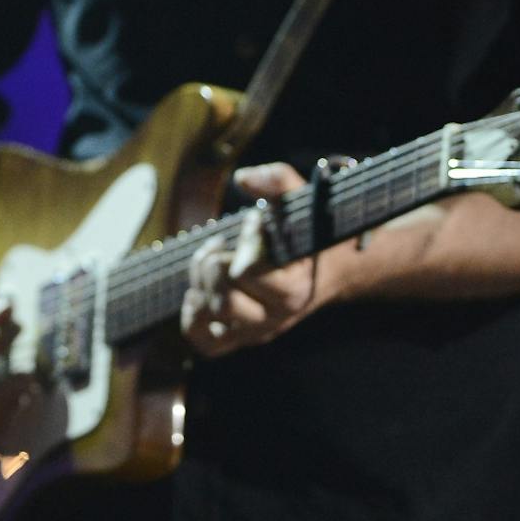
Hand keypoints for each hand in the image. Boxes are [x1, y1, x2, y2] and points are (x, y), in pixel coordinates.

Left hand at [181, 163, 326, 357]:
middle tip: (225, 242)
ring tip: (213, 261)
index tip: (256, 221)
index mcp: (292, 290)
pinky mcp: (240, 334)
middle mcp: (273, 317)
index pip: (246, 273)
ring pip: (209, 315)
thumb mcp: (300, 199)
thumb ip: (277, 180)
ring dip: (200, 282)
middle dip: (213, 263)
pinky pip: (204, 341)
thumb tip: (243, 178)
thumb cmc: (308, 229)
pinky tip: (199, 290)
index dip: (243, 241)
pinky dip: (192, 317)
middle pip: (222, 299)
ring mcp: (255, 329)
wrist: (326, 265)